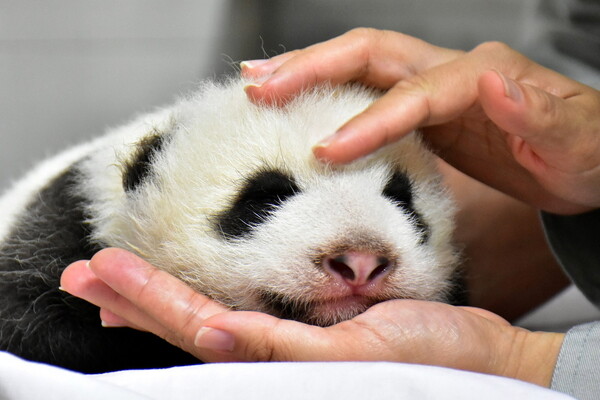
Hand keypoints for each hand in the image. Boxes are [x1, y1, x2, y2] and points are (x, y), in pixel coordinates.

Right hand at [60, 247, 563, 386]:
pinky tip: (202, 322)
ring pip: (218, 339)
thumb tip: (256, 287)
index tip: (108, 276)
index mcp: (282, 341)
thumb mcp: (346, 310)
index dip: (150, 300)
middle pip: (191, 330)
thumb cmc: (416, 335)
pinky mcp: (339, 364)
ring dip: (161, 310)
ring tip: (109, 279)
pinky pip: (277, 346)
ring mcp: (305, 367)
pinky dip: (236, 336)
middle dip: (135, 302)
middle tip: (83, 275)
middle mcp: (282, 361)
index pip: (201, 318)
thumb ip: (299, 301)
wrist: (482, 359)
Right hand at [242, 28, 599, 213]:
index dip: (368, 120)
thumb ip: (536, 112)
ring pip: (360, 67)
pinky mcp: (424, 110)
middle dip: (313, 69)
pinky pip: (366, 95)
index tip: (326, 151)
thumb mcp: (575, 139)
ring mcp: (433, 87)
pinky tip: (301, 107)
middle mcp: (451, 71)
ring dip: (309, 72)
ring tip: (261, 84)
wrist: (587, 161)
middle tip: (261, 87)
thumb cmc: (585, 152)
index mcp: (482, 76)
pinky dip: (328, 97)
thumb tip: (493, 81)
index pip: (413, 93)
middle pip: (370, 54)